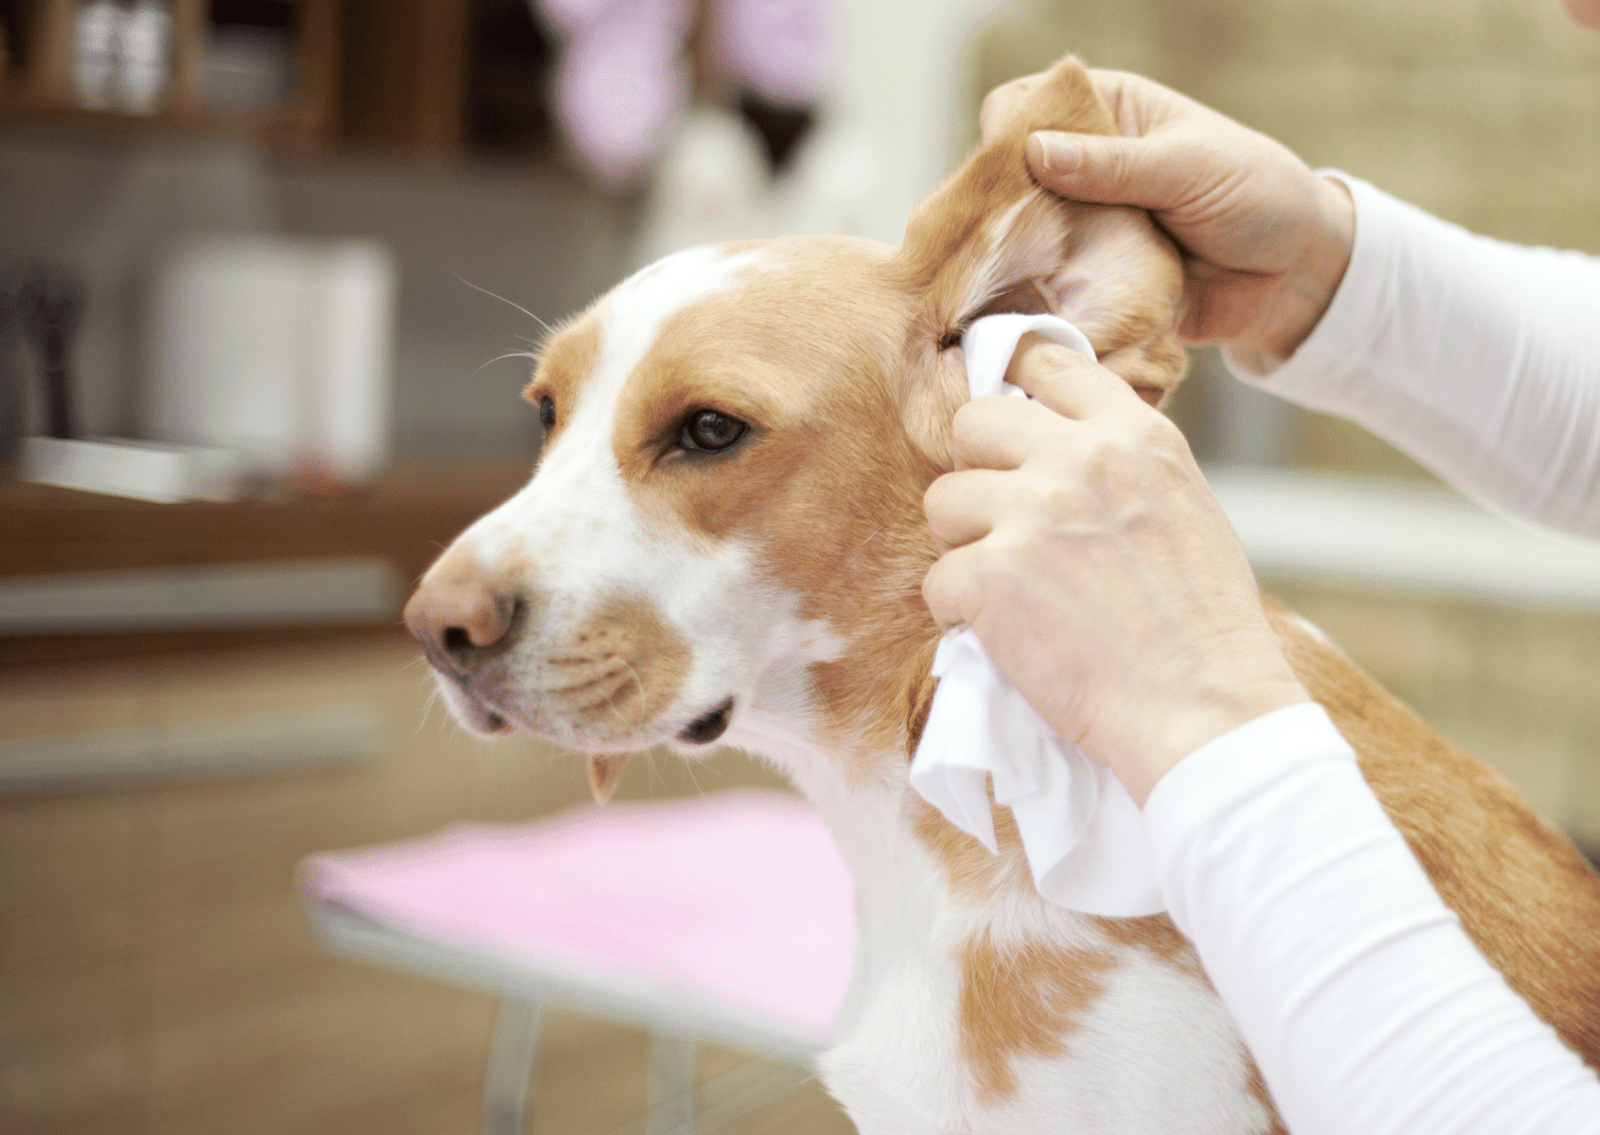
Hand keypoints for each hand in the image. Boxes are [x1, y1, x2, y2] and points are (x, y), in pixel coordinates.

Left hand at [921, 336, 1309, 803]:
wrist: (1203, 708)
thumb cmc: (1202, 626)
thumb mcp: (1183, 506)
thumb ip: (1120, 466)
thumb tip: (1056, 445)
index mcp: (1134, 436)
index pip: (1050, 364)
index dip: (1016, 388)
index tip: (1008, 422)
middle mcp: (1079, 460)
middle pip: (974, 421)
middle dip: (976, 470)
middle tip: (999, 521)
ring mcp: (1030, 514)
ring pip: (943, 500)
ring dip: (964, 545)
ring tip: (1009, 587)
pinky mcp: (990, 575)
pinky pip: (938, 579)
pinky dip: (959, 613)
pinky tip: (1005, 633)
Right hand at [980, 67, 1354, 362]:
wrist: (1296, 279)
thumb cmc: (1258, 197)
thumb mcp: (1189, 167)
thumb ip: (1114, 164)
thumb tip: (1034, 151)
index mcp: (1107, 114)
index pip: (1026, 104)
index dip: (1006, 131)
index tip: (1005, 170)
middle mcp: (1083, 168)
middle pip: (1007, 178)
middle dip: (996, 208)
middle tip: (1000, 239)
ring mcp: (1082, 227)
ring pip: (1019, 238)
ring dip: (1013, 260)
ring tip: (1006, 282)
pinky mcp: (1088, 281)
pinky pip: (1046, 289)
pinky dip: (1036, 302)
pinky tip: (1026, 313)